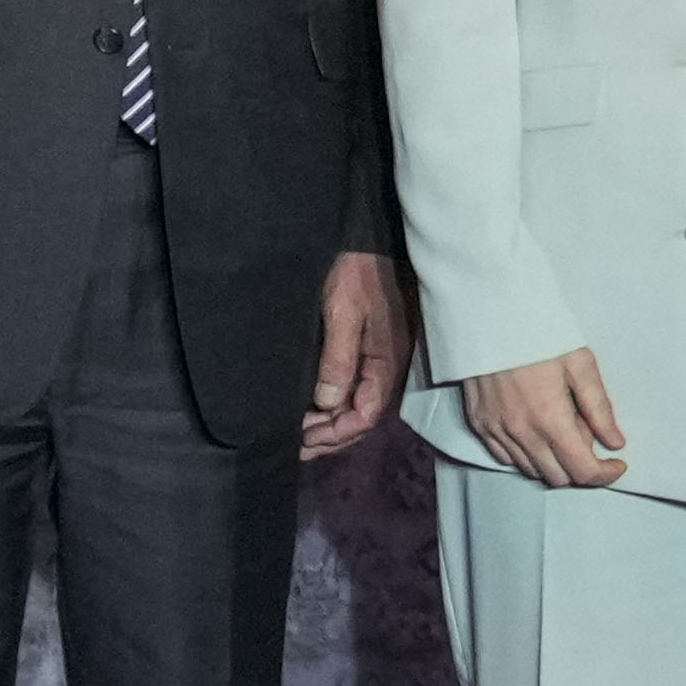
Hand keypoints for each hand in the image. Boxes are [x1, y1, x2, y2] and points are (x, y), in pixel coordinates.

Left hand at [300, 248, 408, 460]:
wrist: (369, 239)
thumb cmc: (358, 271)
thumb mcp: (344, 313)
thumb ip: (338, 360)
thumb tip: (327, 403)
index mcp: (387, 362)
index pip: (365, 414)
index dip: (336, 432)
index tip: (304, 437)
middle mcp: (388, 367)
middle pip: (363, 416)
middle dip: (332, 436)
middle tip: (297, 446)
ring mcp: (381, 359)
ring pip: (359, 405)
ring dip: (332, 423)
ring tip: (301, 434)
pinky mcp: (372, 350)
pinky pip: (357, 388)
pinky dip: (336, 404)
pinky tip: (316, 409)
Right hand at [459, 346, 626, 489]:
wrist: (489, 313)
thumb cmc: (537, 331)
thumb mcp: (580, 363)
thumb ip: (599, 408)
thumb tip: (615, 442)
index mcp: (550, 418)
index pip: (582, 471)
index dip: (605, 474)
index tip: (616, 463)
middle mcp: (520, 432)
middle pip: (558, 477)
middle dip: (580, 466)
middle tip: (585, 431)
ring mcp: (495, 430)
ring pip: (532, 470)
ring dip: (553, 460)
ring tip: (559, 424)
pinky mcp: (478, 423)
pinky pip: (506, 457)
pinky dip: (526, 453)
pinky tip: (534, 427)